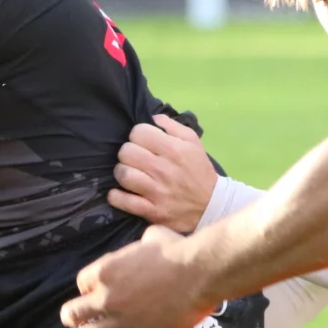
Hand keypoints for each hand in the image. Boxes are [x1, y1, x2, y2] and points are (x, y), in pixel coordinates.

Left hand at [59, 226, 214, 327]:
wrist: (199, 272)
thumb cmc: (176, 250)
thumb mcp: (151, 238)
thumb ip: (140, 246)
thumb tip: (146, 245)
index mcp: (105, 271)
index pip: (82, 282)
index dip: (87, 287)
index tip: (92, 290)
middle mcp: (107, 298)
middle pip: (75, 312)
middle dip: (70, 317)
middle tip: (69, 320)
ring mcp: (124, 320)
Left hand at [110, 114, 217, 232]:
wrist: (211, 204)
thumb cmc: (199, 170)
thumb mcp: (193, 142)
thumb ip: (173, 127)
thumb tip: (153, 117)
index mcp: (173, 149)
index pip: (138, 132)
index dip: (138, 135)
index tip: (142, 143)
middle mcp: (163, 169)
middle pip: (126, 152)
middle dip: (128, 153)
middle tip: (135, 159)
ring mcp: (155, 191)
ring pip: (122, 174)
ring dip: (122, 173)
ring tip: (129, 174)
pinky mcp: (151, 210)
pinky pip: (122, 200)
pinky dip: (116, 196)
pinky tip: (122, 192)